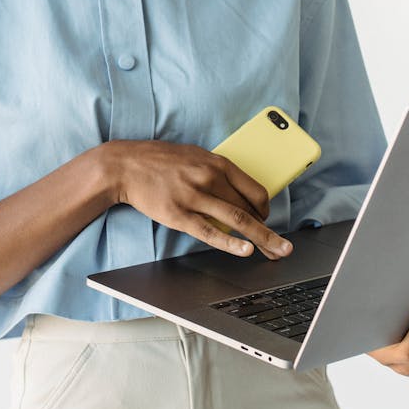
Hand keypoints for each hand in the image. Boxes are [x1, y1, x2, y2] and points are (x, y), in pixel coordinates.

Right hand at [106, 139, 293, 259]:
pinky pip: (210, 232)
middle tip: (282, 247)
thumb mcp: (195, 156)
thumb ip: (217, 172)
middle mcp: (210, 178)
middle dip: (268, 231)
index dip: (266, 210)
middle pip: (249, 209)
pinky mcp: (179, 215)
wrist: (125, 165)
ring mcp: (194, 197)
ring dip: (261, 239)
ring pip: (237, 220)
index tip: (268, 222)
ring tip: (276, 252)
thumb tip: (238, 193)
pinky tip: (245, 250)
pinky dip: (231, 243)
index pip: (254, 190)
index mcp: (217, 163)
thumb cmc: (160, 161)